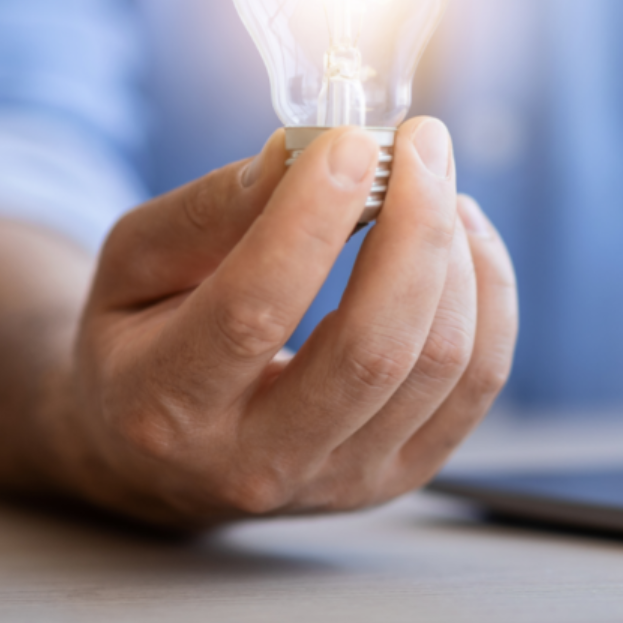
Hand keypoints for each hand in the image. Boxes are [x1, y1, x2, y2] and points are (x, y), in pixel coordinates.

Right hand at [54, 119, 516, 526]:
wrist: (160, 455)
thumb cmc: (143, 340)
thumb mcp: (133, 264)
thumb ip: (207, 211)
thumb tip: (297, 154)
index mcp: (166, 406)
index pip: (254, 311)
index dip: (312, 219)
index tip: (352, 143)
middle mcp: (258, 462)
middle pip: (373, 350)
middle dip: (414, 229)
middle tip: (421, 143)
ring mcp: (341, 480)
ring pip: (440, 362)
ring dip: (456, 253)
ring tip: (436, 181)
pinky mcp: (401, 475)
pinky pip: (478, 381)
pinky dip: (489, 293)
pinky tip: (462, 235)